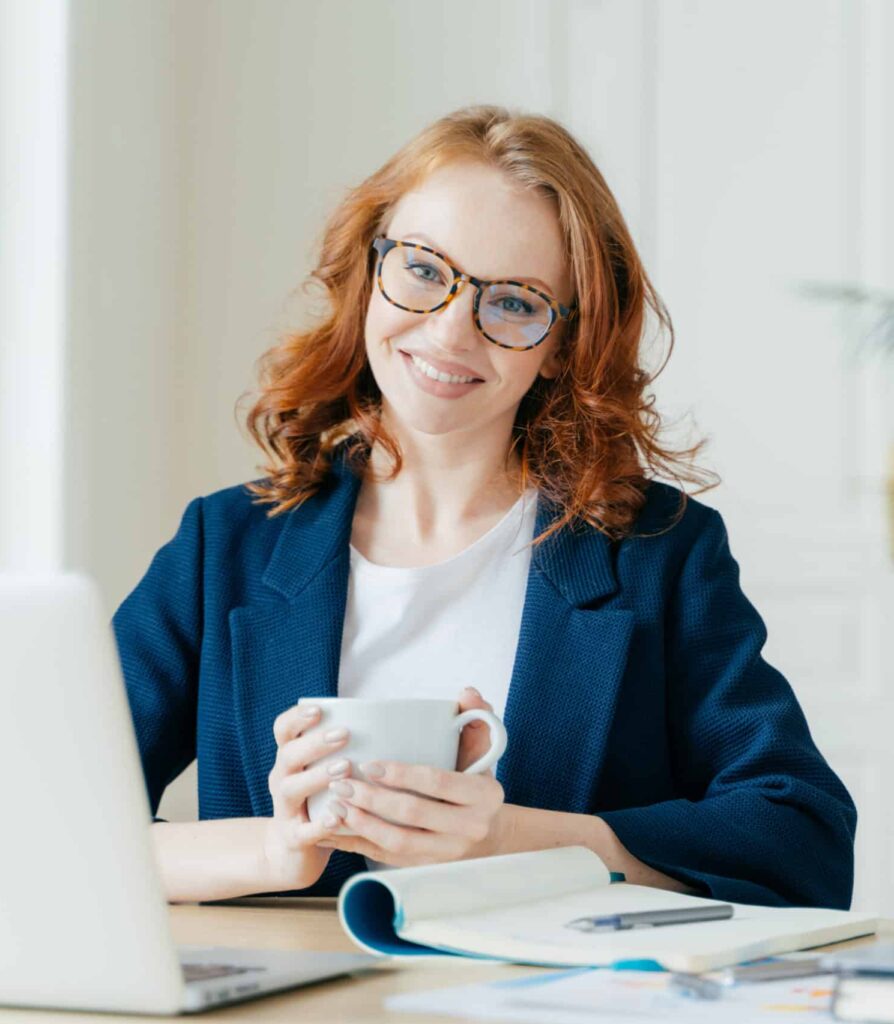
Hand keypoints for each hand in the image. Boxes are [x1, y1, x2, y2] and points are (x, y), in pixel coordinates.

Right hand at [263, 703, 353, 889]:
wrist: (291, 853)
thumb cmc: (318, 803)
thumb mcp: (322, 773)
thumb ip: (342, 751)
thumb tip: (386, 725)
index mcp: (290, 760)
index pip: (283, 730)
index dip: (297, 718)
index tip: (319, 710)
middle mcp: (281, 780)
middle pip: (288, 755)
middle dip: (315, 743)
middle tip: (343, 734)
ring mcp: (284, 810)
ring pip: (291, 789)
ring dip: (317, 777)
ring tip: (344, 768)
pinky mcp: (293, 839)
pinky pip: (302, 831)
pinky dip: (320, 824)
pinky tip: (337, 816)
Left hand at [317, 687, 505, 866]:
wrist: (489, 835)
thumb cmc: (476, 784)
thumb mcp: (482, 752)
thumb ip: (476, 719)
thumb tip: (468, 693)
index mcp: (484, 796)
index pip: (439, 782)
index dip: (402, 774)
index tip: (369, 763)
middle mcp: (470, 829)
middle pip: (414, 815)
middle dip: (373, 799)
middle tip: (341, 782)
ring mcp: (449, 854)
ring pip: (399, 843)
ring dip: (363, 824)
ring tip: (336, 806)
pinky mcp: (429, 868)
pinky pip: (388, 860)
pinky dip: (360, 846)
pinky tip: (337, 831)